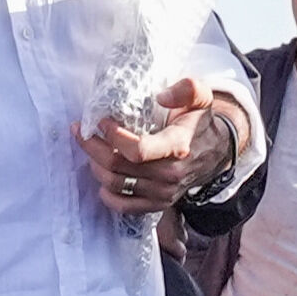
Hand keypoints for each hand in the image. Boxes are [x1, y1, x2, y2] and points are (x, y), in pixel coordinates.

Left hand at [84, 74, 235, 214]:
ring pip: (116, 185)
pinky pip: (124, 206)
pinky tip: (101, 176)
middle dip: (93, 148)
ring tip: (90, 149)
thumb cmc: (199, 122)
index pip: (137, 150)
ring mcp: (164, 193)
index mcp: (178, 147)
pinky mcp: (158, 204)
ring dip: (96, 166)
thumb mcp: (201, 98)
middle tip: (81, 132)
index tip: (100, 121)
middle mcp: (170, 174)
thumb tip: (162, 97)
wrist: (214, 152)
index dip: (112, 136)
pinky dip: (107, 194)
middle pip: (119, 168)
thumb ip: (187, 89)